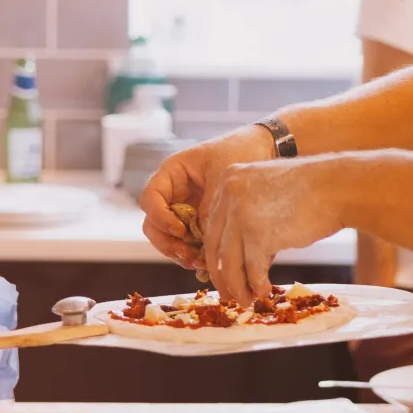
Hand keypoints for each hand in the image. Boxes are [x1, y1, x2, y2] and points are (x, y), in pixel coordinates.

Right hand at [138, 125, 274, 267]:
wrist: (262, 148)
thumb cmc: (239, 151)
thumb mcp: (222, 177)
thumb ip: (209, 207)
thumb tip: (202, 240)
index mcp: (171, 173)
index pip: (149, 198)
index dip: (159, 218)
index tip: (181, 230)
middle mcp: (173, 193)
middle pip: (153, 224)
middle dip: (167, 243)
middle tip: (187, 255)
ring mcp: (184, 209)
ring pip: (168, 238)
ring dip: (179, 253)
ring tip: (198, 264)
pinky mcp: (198, 222)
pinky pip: (188, 242)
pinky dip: (193, 254)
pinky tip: (207, 263)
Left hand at [200, 157, 345, 304]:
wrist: (336, 187)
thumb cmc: (310, 191)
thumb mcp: (267, 192)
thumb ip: (248, 217)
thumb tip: (241, 259)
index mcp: (228, 180)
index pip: (212, 225)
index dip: (215, 253)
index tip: (220, 272)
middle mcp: (228, 194)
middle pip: (214, 245)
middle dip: (221, 275)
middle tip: (227, 294)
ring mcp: (241, 214)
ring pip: (229, 262)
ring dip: (237, 286)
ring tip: (247, 300)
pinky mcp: (258, 235)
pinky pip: (252, 269)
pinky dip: (257, 284)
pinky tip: (264, 292)